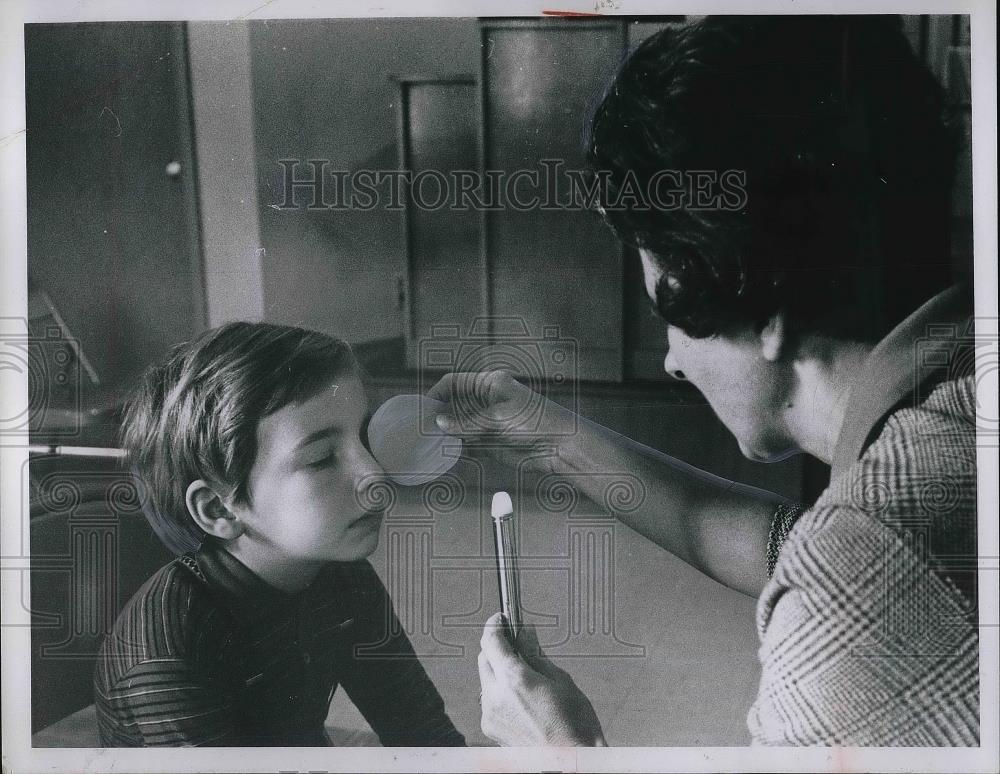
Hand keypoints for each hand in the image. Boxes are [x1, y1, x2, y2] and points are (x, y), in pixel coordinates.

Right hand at [427, 370, 575, 474]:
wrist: (559, 446)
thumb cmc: (536, 421)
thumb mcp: (497, 418)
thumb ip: (467, 422)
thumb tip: (439, 423)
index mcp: (489, 384)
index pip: (453, 383)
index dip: (436, 394)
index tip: (423, 409)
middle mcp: (485, 401)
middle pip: (452, 405)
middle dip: (438, 416)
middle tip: (421, 429)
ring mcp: (486, 422)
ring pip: (457, 425)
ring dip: (444, 433)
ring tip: (428, 442)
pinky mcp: (489, 442)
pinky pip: (466, 443)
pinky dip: (455, 447)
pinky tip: (444, 453)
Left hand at [478, 612, 605, 746]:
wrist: (572, 764)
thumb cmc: (575, 727)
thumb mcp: (561, 681)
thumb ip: (536, 654)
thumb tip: (525, 633)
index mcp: (514, 680)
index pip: (491, 640)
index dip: (495, 625)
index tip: (502, 619)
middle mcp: (496, 697)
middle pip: (484, 658)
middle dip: (498, 649)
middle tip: (518, 646)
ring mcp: (490, 715)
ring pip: (486, 680)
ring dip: (499, 672)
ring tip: (526, 679)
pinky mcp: (491, 730)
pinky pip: (489, 700)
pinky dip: (500, 693)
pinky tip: (522, 700)